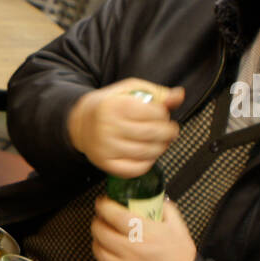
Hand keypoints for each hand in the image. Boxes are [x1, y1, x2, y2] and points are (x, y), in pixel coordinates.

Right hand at [67, 79, 184, 177]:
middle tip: (169, 131)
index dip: (165, 115)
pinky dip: (148, 163)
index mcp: (115, 106)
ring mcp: (106, 148)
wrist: (81, 122)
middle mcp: (108, 127)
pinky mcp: (105, 164)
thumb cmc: (110, 105)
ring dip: (161, 148)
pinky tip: (148, 154)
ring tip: (160, 142)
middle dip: (168, 133)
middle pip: (153, 134)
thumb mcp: (130, 90)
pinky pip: (135, 169)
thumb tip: (178, 96)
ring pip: (147, 152)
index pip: (154, 113)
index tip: (164, 115)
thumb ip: (157, 93)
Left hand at [90, 197, 195, 260]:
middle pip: (100, 230)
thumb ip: (165, 208)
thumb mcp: (178, 226)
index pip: (113, 214)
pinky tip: (109, 254)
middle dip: (98, 220)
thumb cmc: (180, 258)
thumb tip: (153, 197)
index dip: (103, 205)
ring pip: (97, 248)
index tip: (103, 202)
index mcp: (145, 233)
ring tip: (105, 235)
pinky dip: (101, 259)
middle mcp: (131, 250)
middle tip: (102, 218)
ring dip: (97, 239)